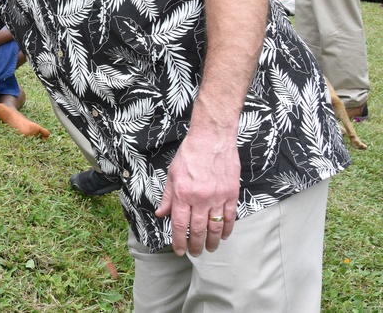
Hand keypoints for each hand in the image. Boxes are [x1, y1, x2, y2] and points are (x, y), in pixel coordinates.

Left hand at [155, 128, 239, 256]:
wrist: (212, 139)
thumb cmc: (190, 154)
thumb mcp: (172, 174)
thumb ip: (168, 197)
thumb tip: (161, 214)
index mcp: (183, 194)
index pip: (180, 224)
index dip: (179, 241)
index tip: (179, 250)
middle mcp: (200, 198)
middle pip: (198, 230)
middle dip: (196, 245)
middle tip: (195, 253)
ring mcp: (217, 197)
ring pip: (216, 227)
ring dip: (212, 241)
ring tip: (209, 249)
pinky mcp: (231, 193)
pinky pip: (230, 216)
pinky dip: (227, 229)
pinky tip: (224, 236)